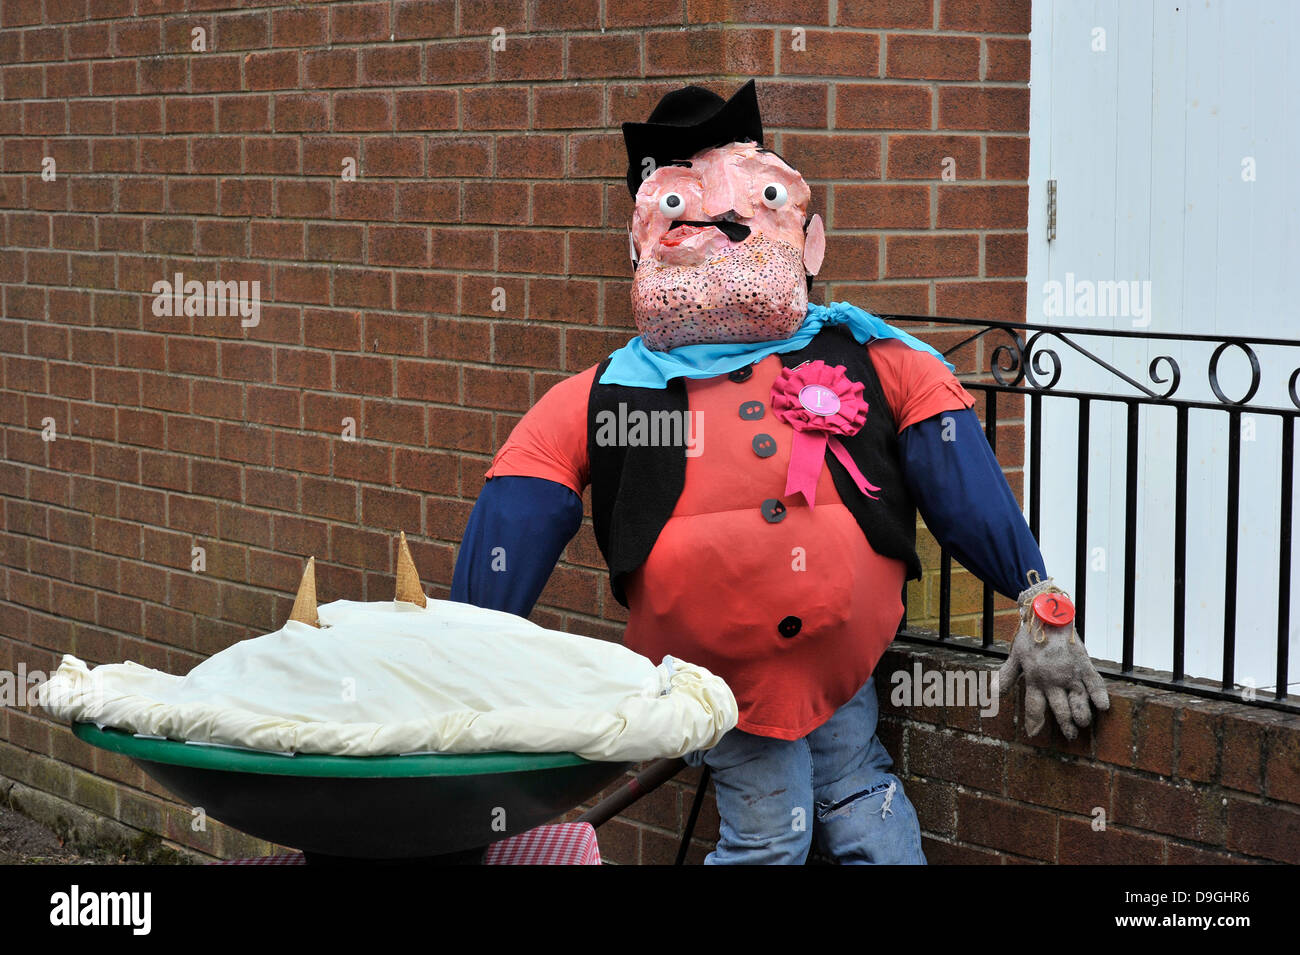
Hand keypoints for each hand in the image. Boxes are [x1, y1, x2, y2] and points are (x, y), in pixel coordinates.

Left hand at [996, 576, 1109, 738]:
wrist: (1048, 615)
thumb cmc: (1029, 636)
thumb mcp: (1014, 656)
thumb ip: (1006, 676)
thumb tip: (994, 693)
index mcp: (1034, 679)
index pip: (1034, 708)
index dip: (1034, 723)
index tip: (1034, 734)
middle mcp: (1053, 680)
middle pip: (1060, 709)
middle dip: (1064, 725)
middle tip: (1069, 736)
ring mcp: (1070, 673)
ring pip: (1078, 701)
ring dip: (1082, 715)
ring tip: (1084, 725)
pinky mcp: (1084, 664)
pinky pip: (1095, 683)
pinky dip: (1100, 695)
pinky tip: (1104, 707)